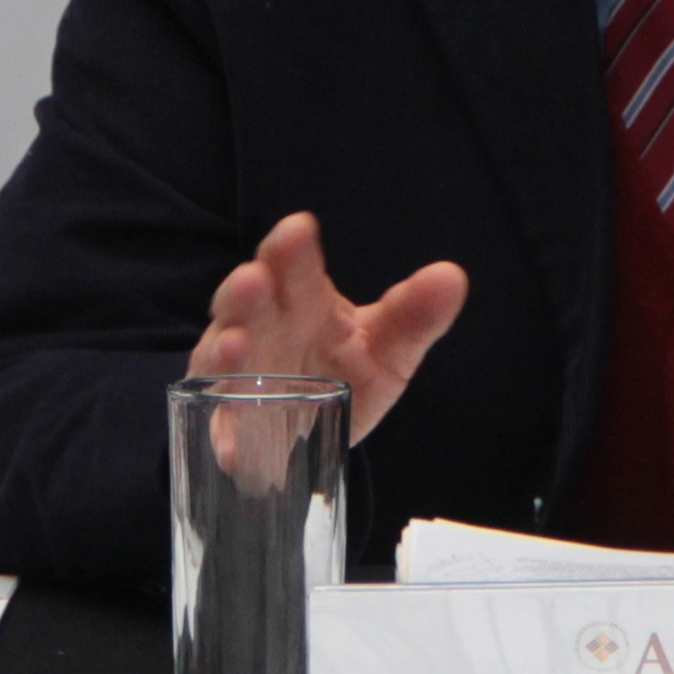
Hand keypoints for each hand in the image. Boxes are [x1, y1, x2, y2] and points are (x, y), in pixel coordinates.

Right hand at [192, 212, 467, 445]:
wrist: (320, 431)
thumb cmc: (347, 371)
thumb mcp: (388, 348)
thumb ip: (414, 316)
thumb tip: (452, 277)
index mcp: (300, 298)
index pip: (292, 263)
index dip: (292, 248)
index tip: (298, 230)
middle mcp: (260, 327)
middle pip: (247, 301)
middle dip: (248, 289)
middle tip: (254, 278)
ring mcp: (238, 375)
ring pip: (221, 356)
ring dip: (225, 351)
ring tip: (236, 346)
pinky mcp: (230, 426)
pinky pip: (222, 428)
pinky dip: (225, 434)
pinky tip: (231, 443)